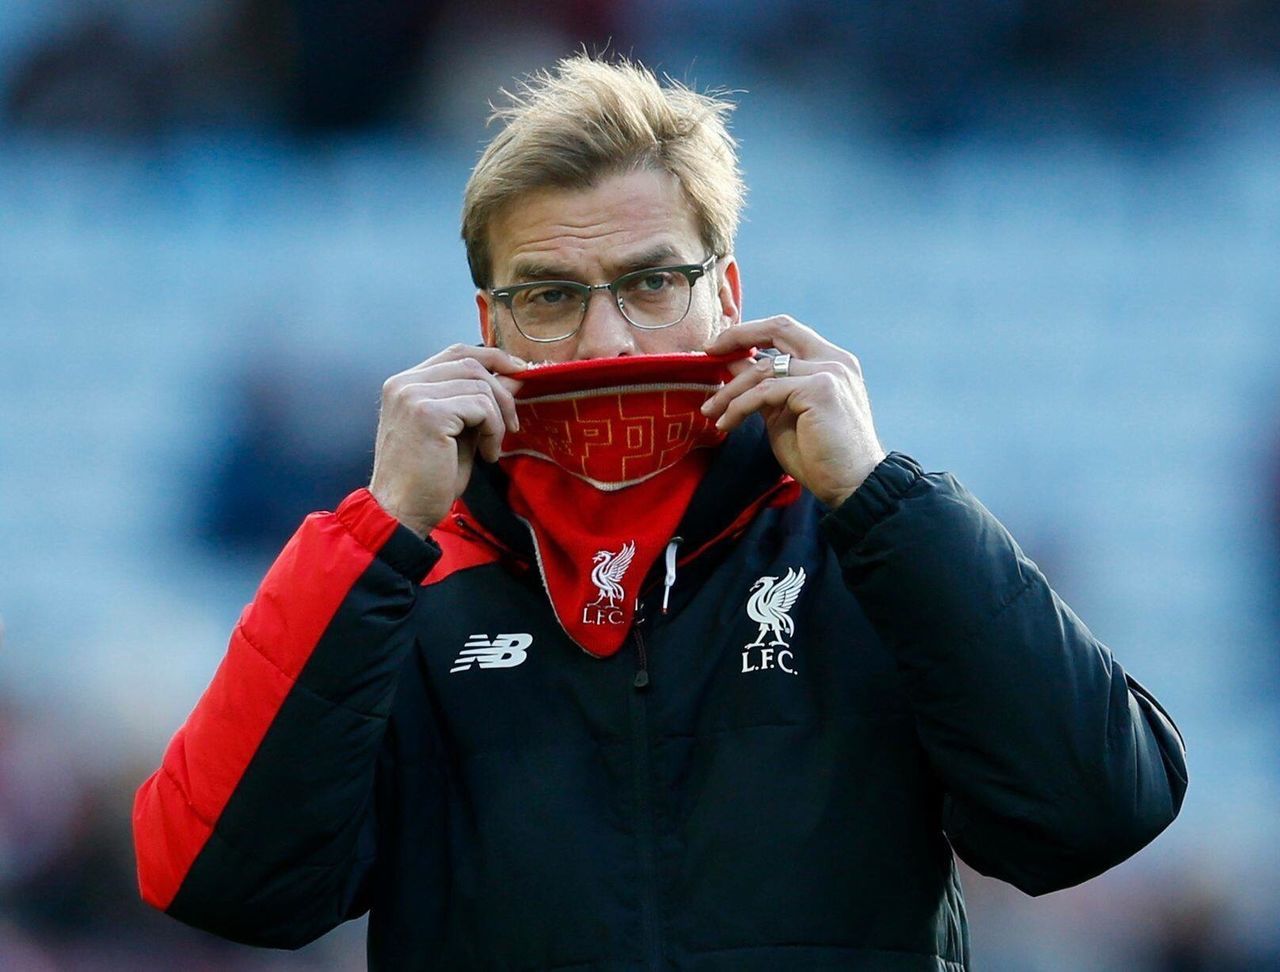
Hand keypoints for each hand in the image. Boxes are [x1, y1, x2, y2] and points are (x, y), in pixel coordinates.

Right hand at [370, 345, 526, 536]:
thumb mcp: (459, 433)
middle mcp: (404, 383)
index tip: (519, 372)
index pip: (456, 353)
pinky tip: (487, 455)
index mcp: (405, 384)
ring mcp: (413, 395)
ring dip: (498, 418)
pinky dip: (493, 430)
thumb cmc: (428, 480)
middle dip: (502, 391)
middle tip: (512, 425)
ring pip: (480, 385)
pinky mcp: (428, 413)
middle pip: (471, 364)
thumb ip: (478, 403)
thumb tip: (513, 376)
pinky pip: (481, 407)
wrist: (401, 514)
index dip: (492, 358)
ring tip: (492, 448)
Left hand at [701, 316, 885, 507]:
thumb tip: (732, 361)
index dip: (750, 332)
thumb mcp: (782, 413)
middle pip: (779, 328)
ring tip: (711, 412)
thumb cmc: (819, 455)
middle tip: (708, 351)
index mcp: (830, 360)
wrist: (851, 486)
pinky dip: (739, 407)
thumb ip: (763, 385)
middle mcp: (834, 359)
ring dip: (730, 391)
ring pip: (763, 368)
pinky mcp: (820, 389)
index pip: (786, 330)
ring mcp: (830, 371)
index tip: (719, 346)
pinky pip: (764, 391)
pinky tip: (727, 423)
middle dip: (738, 335)